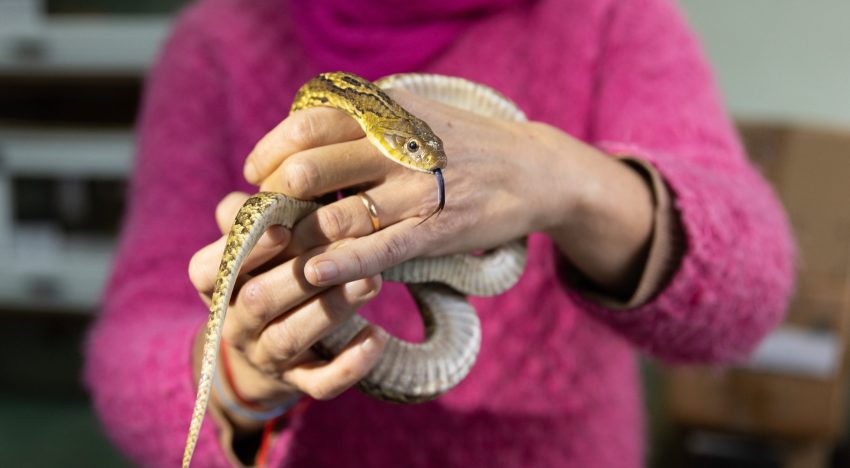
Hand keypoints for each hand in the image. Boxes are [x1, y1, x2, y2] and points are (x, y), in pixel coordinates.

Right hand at [188, 192, 387, 432]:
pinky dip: (349, 365)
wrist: (271, 342)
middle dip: (300, 274)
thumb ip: (259, 214)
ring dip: (331, 309)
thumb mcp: (258, 242)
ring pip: (290, 339)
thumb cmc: (268, 269)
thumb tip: (272, 176)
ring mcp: (265, 356)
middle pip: (257, 301)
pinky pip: (320, 383)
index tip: (280, 227)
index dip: (243, 249)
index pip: (207, 269)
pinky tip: (378, 337)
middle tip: (347, 247)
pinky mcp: (298, 382)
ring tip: (371, 281)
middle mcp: (233, 323)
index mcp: (216, 284)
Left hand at [244, 89, 653, 294]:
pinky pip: (379, 249)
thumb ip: (361, 121)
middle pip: (312, 168)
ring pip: (338, 214)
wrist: (535, 167)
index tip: (256, 174)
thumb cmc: (462, 144)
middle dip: (278, 198)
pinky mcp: (438, 230)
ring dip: (301, 238)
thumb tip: (298, 140)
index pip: (308, 125)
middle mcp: (399, 147)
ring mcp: (419, 190)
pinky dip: (342, 262)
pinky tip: (315, 272)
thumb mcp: (414, 113)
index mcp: (388, 113)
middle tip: (268, 216)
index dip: (271, 151)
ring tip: (283, 250)